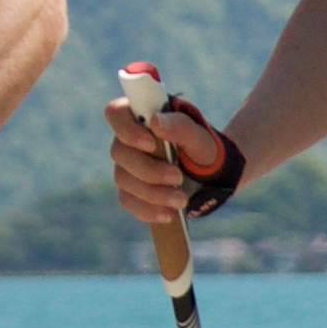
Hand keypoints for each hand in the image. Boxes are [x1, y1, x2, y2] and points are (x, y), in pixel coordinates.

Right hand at [106, 88, 238, 226]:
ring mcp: (126, 166)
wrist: (210, 176)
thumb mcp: (199, 136)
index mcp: (141, 116)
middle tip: (178, 177)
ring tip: (181, 200)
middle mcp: (127, 140)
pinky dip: (148, 210)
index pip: (115, 113)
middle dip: (149, 170)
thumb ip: (180, 126)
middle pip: (120, 153)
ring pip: (124, 180)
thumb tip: (155, 122)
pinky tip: (168, 214)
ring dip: (152, 193)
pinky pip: (129, 201)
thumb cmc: (201, 148)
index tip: (150, 144)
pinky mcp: (130, 190)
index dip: (127, 130)